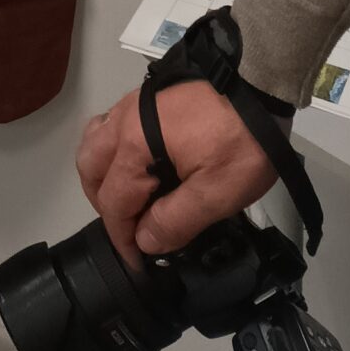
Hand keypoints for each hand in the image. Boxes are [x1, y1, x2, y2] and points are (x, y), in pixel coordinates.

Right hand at [77, 79, 279, 266]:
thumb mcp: (217, 193)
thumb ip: (176, 220)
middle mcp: (123, 122)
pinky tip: (134, 163)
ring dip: (101, 176)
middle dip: (104, 206)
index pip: (114, 202)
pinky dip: (109, 151)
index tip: (137, 263)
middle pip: (90, 169)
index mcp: (136, 146)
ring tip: (128, 198)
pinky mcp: (144, 99)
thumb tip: (144, 241)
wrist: (259, 87)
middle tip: (131, 230)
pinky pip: (107, 126)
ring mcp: (131, 105)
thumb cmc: (241, 142)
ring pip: (92, 143)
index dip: (123, 238)